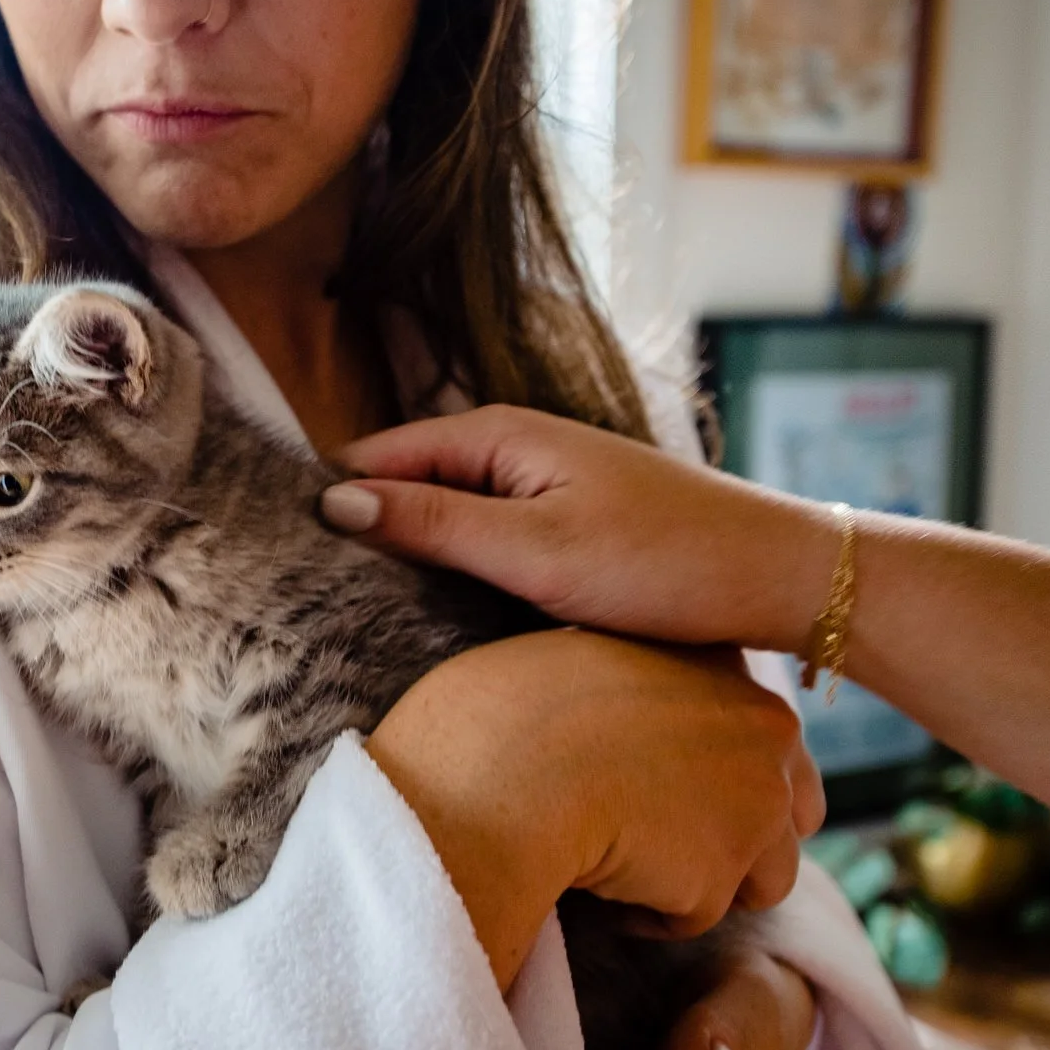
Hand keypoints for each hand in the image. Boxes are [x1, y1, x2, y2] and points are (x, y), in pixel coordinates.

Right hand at [326, 406, 844, 656]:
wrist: (778, 578)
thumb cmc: (664, 563)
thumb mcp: (534, 551)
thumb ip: (433, 524)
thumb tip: (335, 502)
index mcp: (499, 435)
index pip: (375, 457)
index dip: (325, 501)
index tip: (271, 555)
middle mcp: (517, 449)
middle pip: (405, 483)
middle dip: (359, 528)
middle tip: (298, 596)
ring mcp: (544, 487)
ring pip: (446, 515)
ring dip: (406, 553)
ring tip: (349, 609)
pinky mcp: (568, 527)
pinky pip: (485, 538)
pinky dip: (453, 567)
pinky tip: (436, 614)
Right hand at [366, 630, 820, 989]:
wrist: (499, 765)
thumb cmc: (507, 705)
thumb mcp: (588, 661)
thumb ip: (639, 686)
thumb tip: (629, 731)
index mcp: (727, 665)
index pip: (764, 733)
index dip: (723, 768)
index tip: (670, 783)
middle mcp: (766, 731)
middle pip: (791, 807)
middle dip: (741, 832)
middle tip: (661, 836)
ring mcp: (755, 807)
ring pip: (762, 877)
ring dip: (702, 880)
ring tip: (627, 865)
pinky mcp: (721, 876)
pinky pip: (692, 918)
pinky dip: (650, 912)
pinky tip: (597, 883)